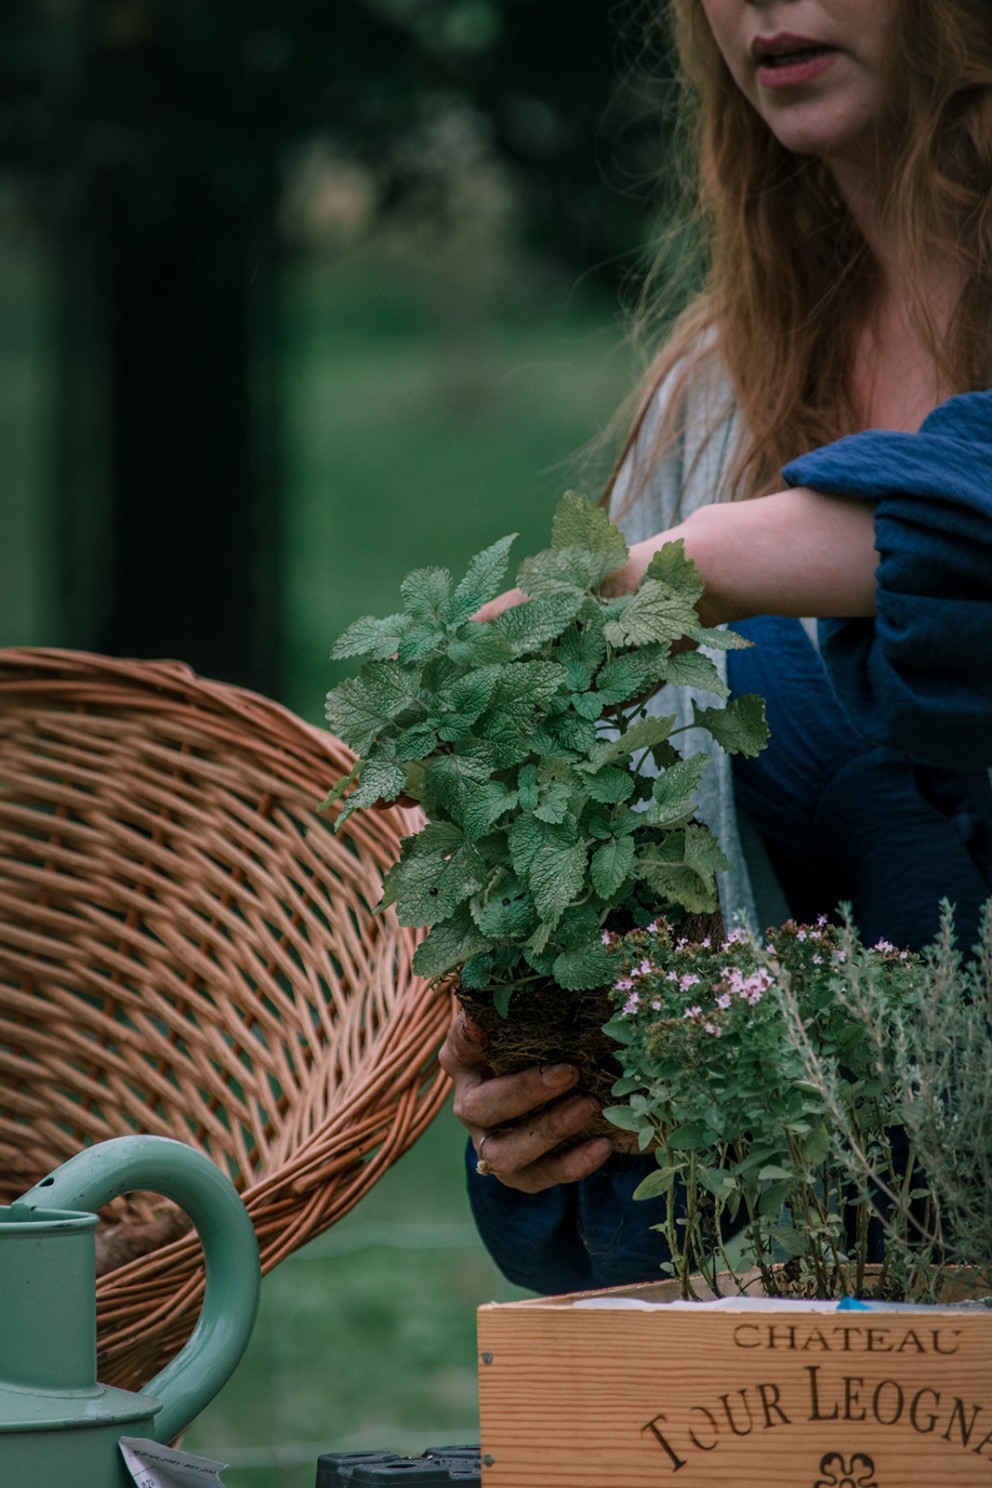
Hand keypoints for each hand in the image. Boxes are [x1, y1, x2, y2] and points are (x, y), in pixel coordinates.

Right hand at [438, 1009, 613, 1192]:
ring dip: (548, 1130)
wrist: (553, 1100)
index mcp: (466, 1063)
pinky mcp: (518, 1174)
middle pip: (480, 1106)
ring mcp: (489, 1143)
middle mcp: (470, 1105)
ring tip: (589, 1106)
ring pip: (504, 1152)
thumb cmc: (538, 1048)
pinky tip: (603, 1144)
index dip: (465, 1039)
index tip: (479, 1024)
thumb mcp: (531, 1027)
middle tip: (568, 1071)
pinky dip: (573, 1164)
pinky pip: (540, 1177)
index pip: (457, 1047)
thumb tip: (542, 974)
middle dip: (525, 1090)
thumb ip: (528, 1010)